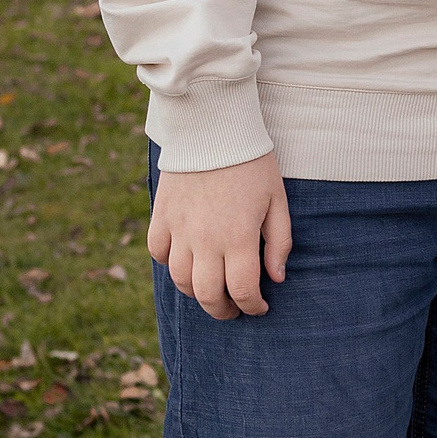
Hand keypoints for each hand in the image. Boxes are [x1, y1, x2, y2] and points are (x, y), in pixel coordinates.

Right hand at [148, 152, 291, 319]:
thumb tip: (276, 278)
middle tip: (232, 309)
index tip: (259, 307)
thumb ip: (279, 242)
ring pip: (180, 280)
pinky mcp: (161, 215)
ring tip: (210, 289)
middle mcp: (206, 240)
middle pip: (208, 295)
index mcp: (239, 238)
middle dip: (223, 310)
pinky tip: (184, 260)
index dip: (253, 307)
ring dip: (196, 292)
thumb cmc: (252, 163)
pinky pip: (157, 253)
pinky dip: (169, 263)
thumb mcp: (277, 200)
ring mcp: (180, 229)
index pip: (243, 291)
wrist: (212, 127)